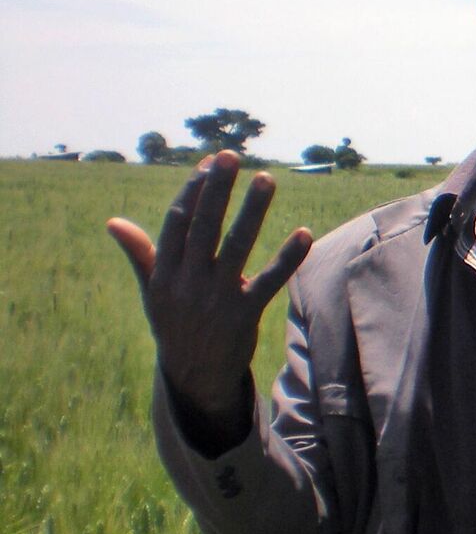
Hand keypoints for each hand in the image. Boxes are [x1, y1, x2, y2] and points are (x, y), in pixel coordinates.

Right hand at [107, 151, 312, 432]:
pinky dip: (287, 257)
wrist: (193, 377)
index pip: (178, 222)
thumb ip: (141, 254)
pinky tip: (304, 233)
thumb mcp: (152, 291)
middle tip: (232, 156)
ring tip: (266, 179)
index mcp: (164, 272)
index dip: (194, 190)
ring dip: (252, 210)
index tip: (210, 163)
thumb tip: (114, 222)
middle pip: (203, 226)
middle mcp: (187, 281)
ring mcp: (216, 297)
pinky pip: (269, 280)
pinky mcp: (244, 314)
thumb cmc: (174, 324)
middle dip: (217, 189)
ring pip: (236, 245)